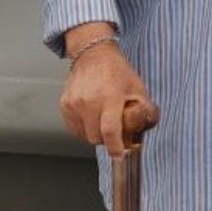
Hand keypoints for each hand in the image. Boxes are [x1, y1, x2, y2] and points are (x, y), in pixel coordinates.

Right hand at [59, 42, 158, 156]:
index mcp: (109, 97)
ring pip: (84, 135)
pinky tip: (91, 116)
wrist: (93, 55)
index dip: (115, 148)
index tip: (119, 155)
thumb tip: (146, 130)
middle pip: (96, 137)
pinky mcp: (65, 105)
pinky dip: (83, 128)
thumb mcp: (138, 88)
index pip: (110, 131)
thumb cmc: (117, 71)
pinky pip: (74, 128)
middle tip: (113, 130)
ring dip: (94, 133)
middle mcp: (89, 101)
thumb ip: (144, 111)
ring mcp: (74, 103)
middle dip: (106, 139)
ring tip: (102, 119)